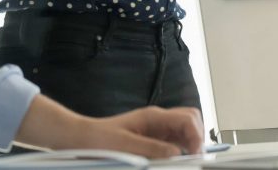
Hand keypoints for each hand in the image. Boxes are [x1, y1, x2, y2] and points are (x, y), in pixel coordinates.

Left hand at [16, 96, 202, 157]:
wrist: (80, 138)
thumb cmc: (98, 139)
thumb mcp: (126, 146)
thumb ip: (152, 149)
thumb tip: (177, 153)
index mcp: (153, 116)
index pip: (188, 119)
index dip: (196, 136)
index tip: (193, 156)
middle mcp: (157, 120)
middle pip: (190, 120)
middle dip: (197, 137)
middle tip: (192, 158)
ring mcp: (155, 129)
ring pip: (184, 131)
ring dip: (188, 144)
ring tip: (184, 161)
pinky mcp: (151, 139)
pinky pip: (173, 141)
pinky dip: (178, 150)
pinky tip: (172, 161)